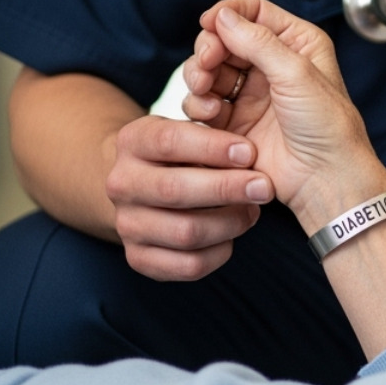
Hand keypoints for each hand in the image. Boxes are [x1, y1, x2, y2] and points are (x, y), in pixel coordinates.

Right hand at [105, 112, 270, 280]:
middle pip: (175, 190)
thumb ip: (214, 118)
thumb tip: (248, 139)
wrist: (150, 185)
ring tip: (253, 210)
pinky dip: (219, 253)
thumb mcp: (192, 125)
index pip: (170, 140)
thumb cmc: (188, 151)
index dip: (213, 148)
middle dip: (227, 189)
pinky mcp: (138, 258)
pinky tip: (233, 237)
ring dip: (229, 223)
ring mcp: (126, 223)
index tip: (250, 151)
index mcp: (133, 140)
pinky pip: (186, 266)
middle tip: (264, 186)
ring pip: (185, 232)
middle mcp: (121, 182)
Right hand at [181, 0, 378, 216]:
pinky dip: (200, 103)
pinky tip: (212, 113)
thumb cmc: (328, 127)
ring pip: (209, 69)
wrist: (325, 178)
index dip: (228, 13)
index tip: (208, 23)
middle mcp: (272, 64)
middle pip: (224, 39)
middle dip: (209, 48)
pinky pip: (204, 101)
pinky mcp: (235, 121)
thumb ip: (258, 42)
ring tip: (205, 88)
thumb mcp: (296, 74)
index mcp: (297, 43)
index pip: (254, 11)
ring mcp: (252, 93)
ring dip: (199, 75)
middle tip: (206, 62)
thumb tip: (224, 15)